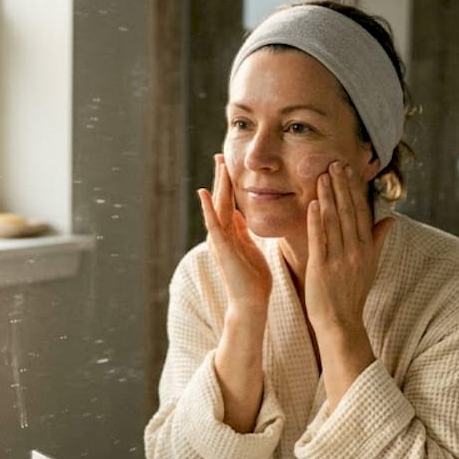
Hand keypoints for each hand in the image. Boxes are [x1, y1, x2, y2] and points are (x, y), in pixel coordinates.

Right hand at [199, 154, 271, 318]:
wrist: (251, 303)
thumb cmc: (253, 280)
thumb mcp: (250, 248)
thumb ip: (242, 231)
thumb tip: (238, 213)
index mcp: (231, 234)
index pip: (229, 202)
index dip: (228, 183)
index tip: (228, 164)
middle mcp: (222, 234)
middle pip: (221, 200)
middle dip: (221, 177)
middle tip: (220, 155)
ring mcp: (220, 241)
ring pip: (218, 207)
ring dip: (217, 184)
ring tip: (217, 164)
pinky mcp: (221, 248)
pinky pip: (214, 224)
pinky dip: (208, 208)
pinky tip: (204, 192)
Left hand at [305, 162, 392, 405]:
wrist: (341, 324)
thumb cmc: (351, 295)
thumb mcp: (370, 266)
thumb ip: (377, 241)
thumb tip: (390, 220)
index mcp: (366, 248)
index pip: (361, 212)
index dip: (355, 190)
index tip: (349, 170)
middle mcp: (356, 251)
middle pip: (349, 212)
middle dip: (342, 186)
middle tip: (336, 162)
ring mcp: (340, 259)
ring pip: (335, 222)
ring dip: (329, 197)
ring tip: (323, 175)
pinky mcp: (322, 268)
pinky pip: (320, 240)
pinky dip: (317, 221)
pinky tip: (313, 204)